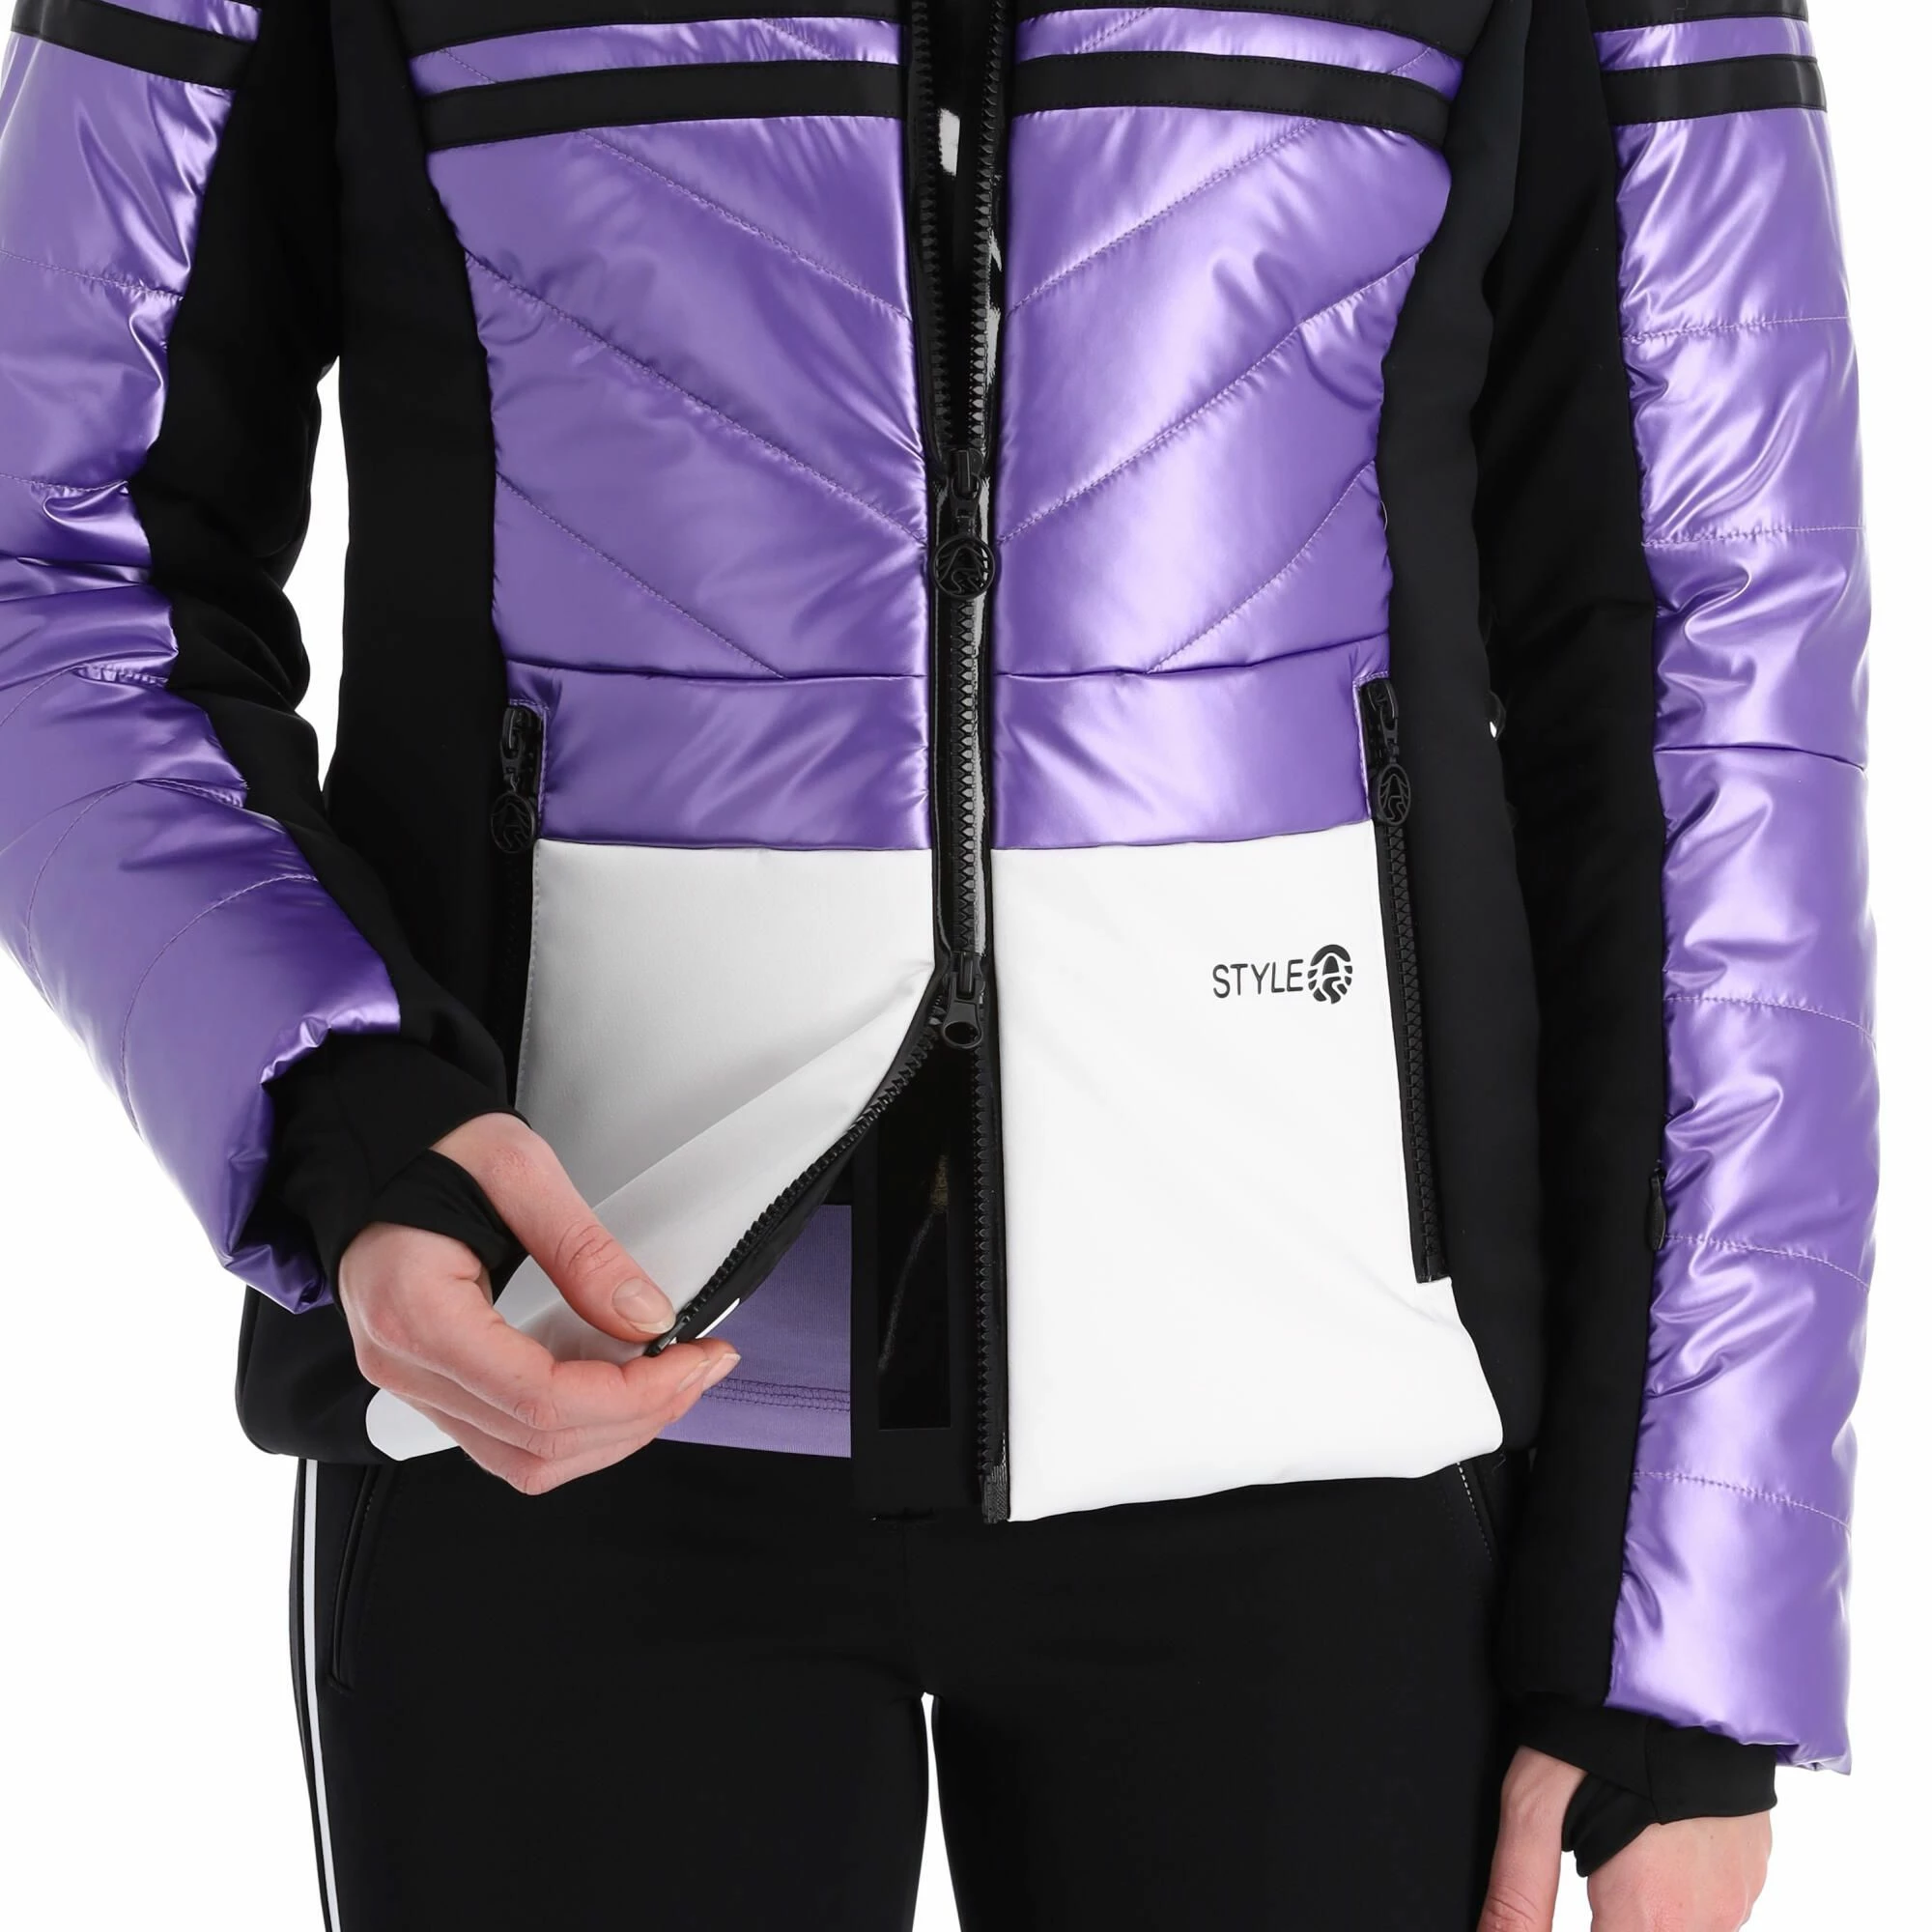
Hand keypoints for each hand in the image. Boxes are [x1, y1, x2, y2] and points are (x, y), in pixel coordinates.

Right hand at [337, 1112, 736, 1494]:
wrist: (377, 1152)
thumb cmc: (431, 1151)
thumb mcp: (518, 1170)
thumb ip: (583, 1248)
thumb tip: (645, 1318)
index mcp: (417, 1313)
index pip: (540, 1399)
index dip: (632, 1396)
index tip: (693, 1360)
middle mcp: (406, 1366)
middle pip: (538, 1442)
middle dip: (639, 1415)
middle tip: (700, 1369)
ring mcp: (414, 1384)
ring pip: (526, 1460)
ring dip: (612, 1433)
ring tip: (672, 1384)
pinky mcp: (433, 1385)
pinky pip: (509, 1440)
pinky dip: (577, 1427)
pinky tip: (621, 1391)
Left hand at [1481, 1747, 1770, 1930]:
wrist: (1687, 1673)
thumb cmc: (1602, 1730)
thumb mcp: (1534, 1803)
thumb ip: (1518, 1892)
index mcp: (1649, 1917)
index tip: (1583, 1903)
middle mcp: (1705, 1922)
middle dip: (1611, 1921)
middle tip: (1596, 1874)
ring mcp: (1738, 1898)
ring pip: (1678, 1928)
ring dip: (1644, 1908)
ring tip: (1621, 1846)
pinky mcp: (1752, 1872)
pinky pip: (1710, 1905)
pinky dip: (1677, 1887)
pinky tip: (1653, 1841)